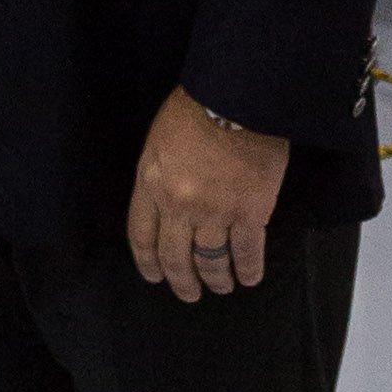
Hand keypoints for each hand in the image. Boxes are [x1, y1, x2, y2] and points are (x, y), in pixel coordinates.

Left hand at [129, 87, 286, 303]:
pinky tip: (249, 278)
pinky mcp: (250, 212)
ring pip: (210, 260)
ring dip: (215, 279)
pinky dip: (248, 269)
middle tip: (188, 294)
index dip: (148, 261)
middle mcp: (177, 206)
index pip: (142, 236)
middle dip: (181, 281)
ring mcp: (214, 212)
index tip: (155, 275)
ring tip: (220, 287)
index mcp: (150, 184)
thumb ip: (159, 174)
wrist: (236, 98)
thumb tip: (167, 200)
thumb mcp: (160, 140)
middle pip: (174, 256)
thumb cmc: (196, 107)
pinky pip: (247, 251)